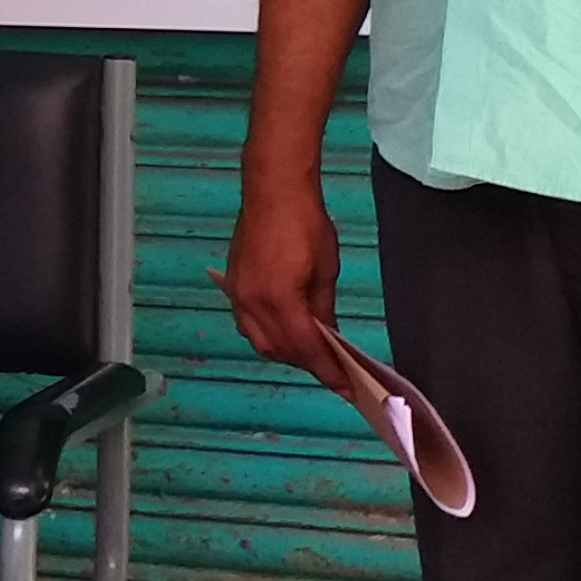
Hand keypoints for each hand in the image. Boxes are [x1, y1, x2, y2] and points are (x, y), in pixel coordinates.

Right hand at [211, 170, 348, 383]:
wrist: (273, 191)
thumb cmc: (307, 225)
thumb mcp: (326, 271)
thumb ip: (324, 309)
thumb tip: (328, 335)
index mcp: (280, 301)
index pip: (306, 348)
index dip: (327, 371)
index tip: (346, 388)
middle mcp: (252, 305)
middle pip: (279, 350)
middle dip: (306, 363)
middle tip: (333, 369)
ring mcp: (238, 296)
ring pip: (259, 341)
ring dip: (285, 351)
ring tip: (310, 352)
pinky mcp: (233, 286)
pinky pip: (248, 324)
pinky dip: (268, 334)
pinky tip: (285, 330)